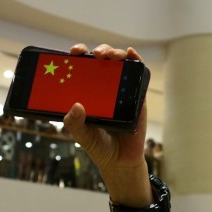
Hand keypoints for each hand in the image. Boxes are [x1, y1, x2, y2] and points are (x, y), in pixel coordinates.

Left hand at [62, 44, 147, 181]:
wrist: (120, 161)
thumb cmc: (99, 145)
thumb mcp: (81, 135)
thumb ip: (74, 123)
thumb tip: (76, 106)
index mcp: (87, 91)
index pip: (81, 67)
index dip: (78, 55)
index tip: (73, 53)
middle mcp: (104, 86)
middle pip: (101, 60)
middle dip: (99, 50)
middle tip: (95, 54)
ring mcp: (121, 89)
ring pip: (119, 63)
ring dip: (116, 52)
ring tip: (111, 55)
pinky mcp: (137, 95)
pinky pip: (138, 74)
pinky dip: (135, 60)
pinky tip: (131, 54)